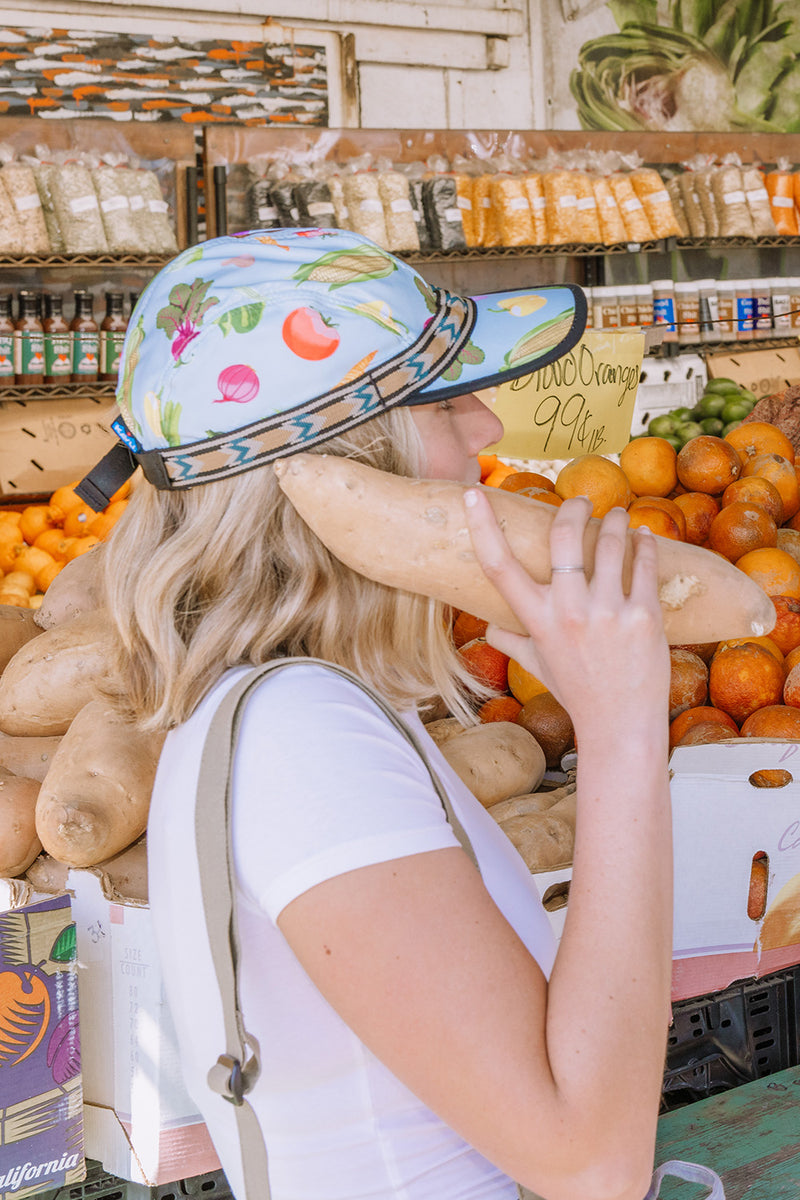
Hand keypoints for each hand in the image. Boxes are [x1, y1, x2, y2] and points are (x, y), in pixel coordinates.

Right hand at [463, 490, 669, 733]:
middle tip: (582, 501)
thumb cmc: (577, 694)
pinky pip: (643, 565)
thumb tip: (490, 629)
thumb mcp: (537, 666)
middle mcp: (569, 612)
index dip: (482, 526)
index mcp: (537, 621)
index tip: (474, 494)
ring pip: (610, 543)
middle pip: (563, 537)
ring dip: (614, 520)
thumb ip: (512, 642)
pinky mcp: (644, 616)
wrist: (620, 726)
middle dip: (573, 508)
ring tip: (617, 515)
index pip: (498, 566)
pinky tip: (644, 537)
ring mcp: (608, 613)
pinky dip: (645, 544)